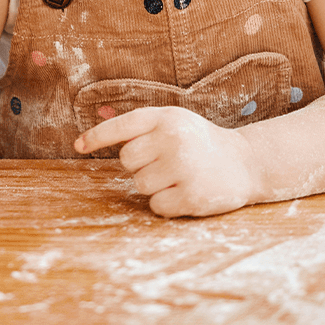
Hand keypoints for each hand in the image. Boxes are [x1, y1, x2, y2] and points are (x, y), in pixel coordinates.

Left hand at [75, 106, 258, 216]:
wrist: (246, 163)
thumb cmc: (198, 141)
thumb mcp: (172, 121)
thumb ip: (138, 126)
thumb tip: (88, 137)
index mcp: (165, 118)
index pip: (121, 126)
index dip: (97, 136)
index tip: (78, 145)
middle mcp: (173, 140)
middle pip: (127, 160)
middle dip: (139, 164)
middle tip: (164, 161)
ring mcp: (183, 169)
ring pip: (139, 184)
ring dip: (152, 185)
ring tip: (177, 176)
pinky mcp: (192, 197)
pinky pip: (156, 206)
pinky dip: (165, 203)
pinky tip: (183, 192)